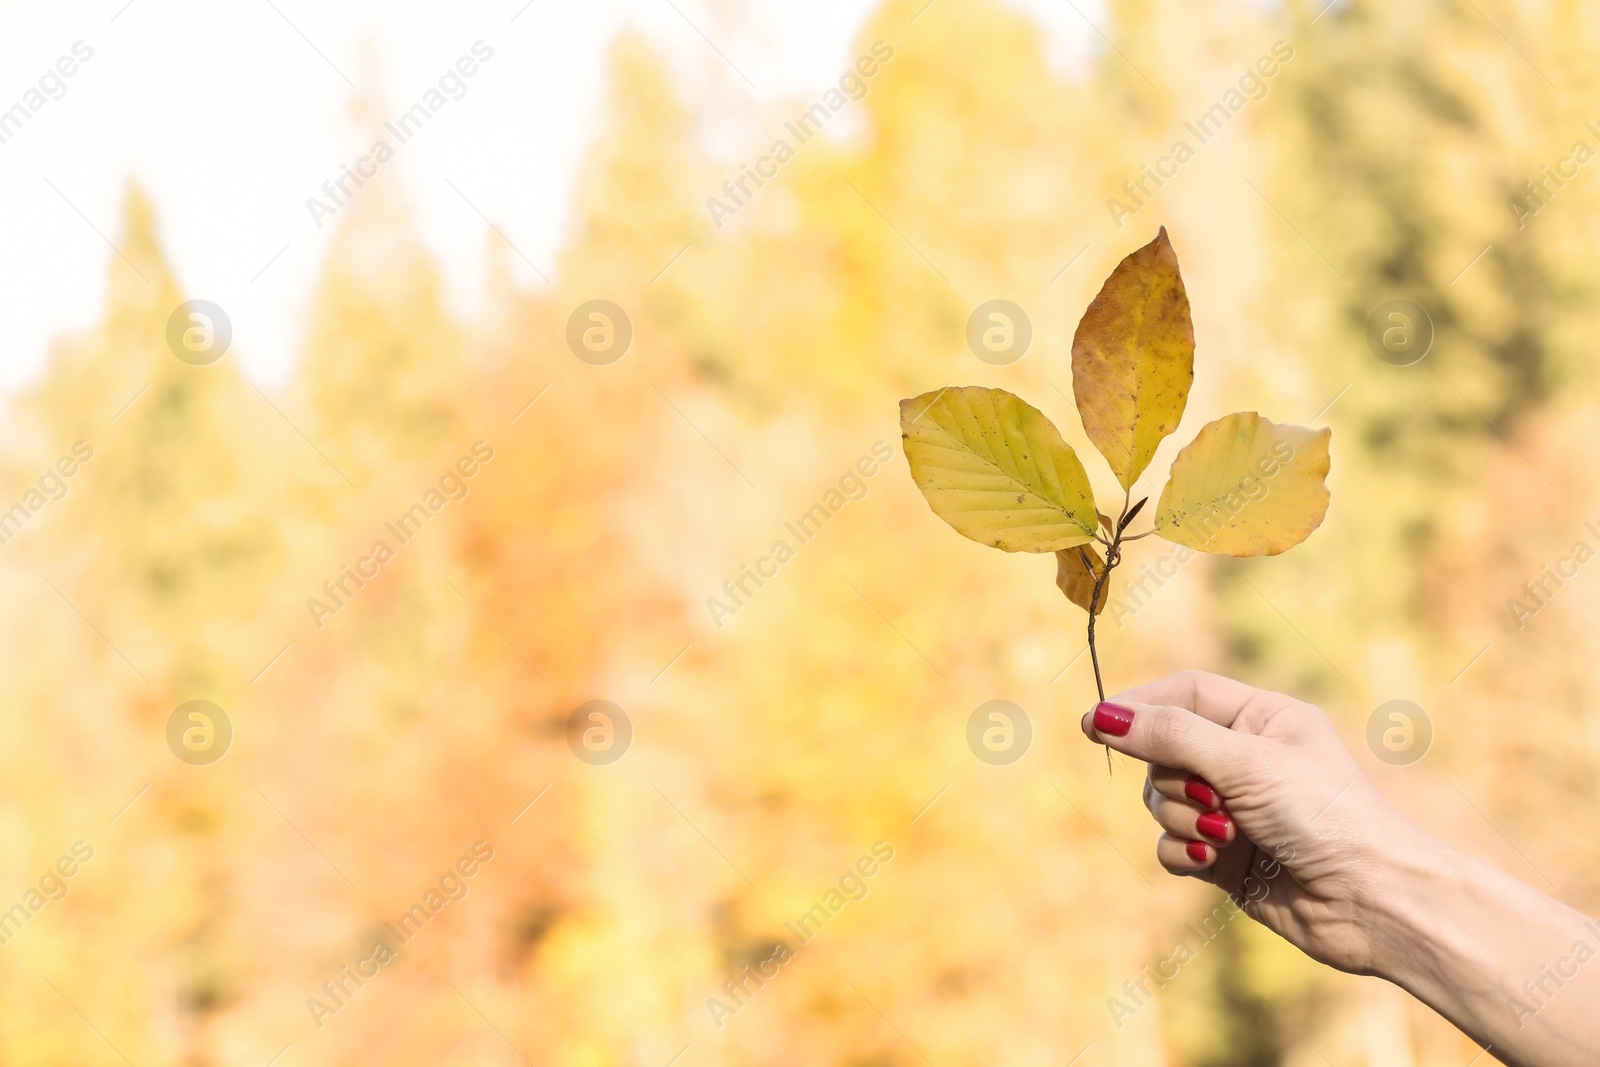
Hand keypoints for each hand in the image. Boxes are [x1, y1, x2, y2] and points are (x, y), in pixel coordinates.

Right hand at [1079, 670, 1424, 974]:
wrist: (1371, 902)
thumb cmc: (1324, 815)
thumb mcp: (1243, 762)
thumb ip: (1169, 736)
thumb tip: (1100, 715)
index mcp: (1263, 718)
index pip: (1184, 693)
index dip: (1140, 705)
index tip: (1094, 724)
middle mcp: (1246, 759)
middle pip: (1164, 750)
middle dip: (1173, 777)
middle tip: (1210, 797)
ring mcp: (1234, 809)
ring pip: (1161, 800)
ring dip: (1181, 817)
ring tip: (1223, 835)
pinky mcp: (1225, 857)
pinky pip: (1171, 844)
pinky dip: (1182, 851)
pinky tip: (1212, 861)